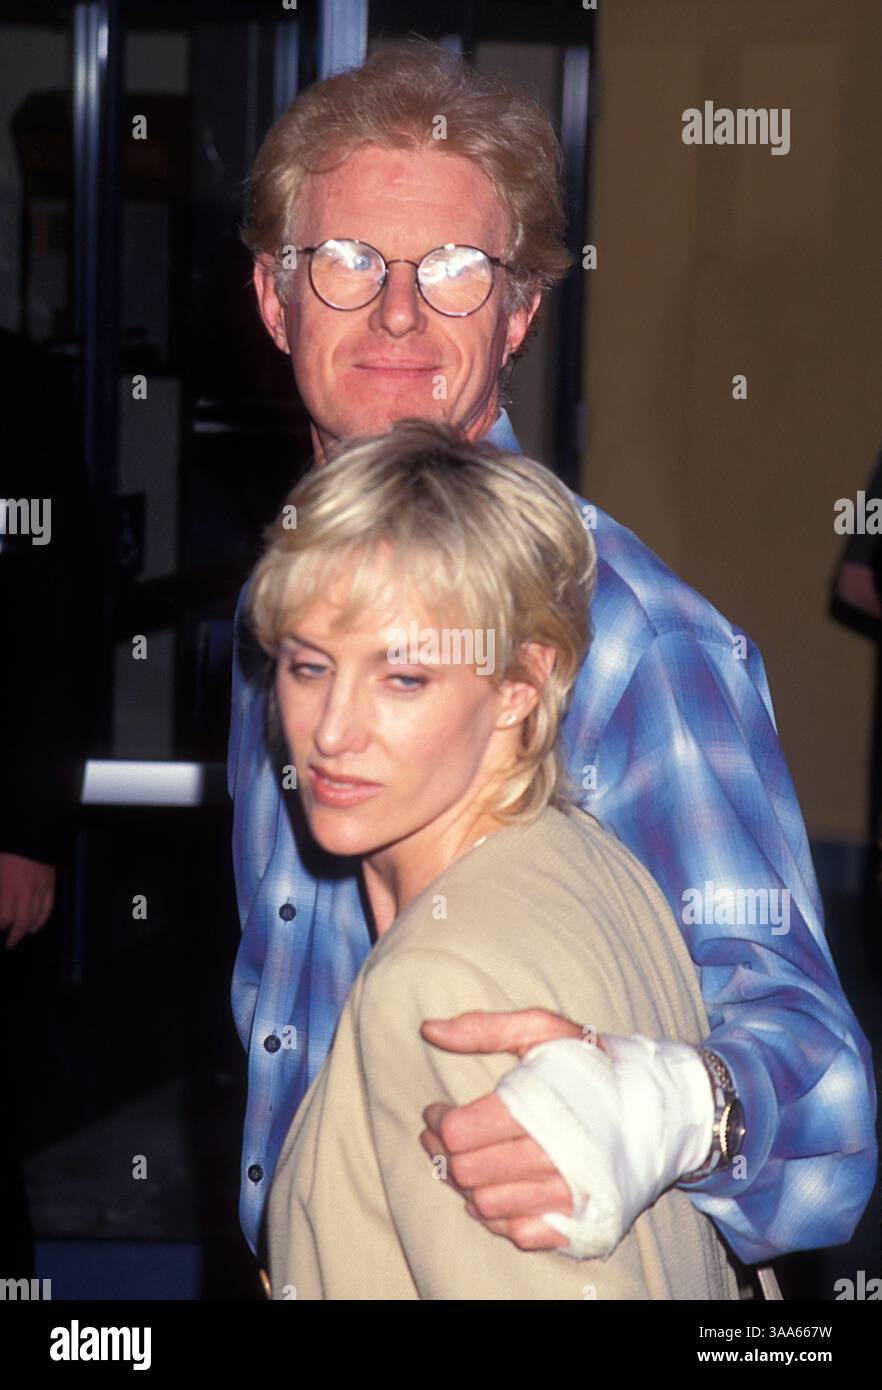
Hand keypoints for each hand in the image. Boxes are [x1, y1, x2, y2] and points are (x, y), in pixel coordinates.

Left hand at [0, 852, 55, 948]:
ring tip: (19, 937)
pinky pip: (48, 907)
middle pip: (20, 922)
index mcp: (8, 887)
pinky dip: (41, 919)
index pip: (3, 917)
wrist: (32, 831)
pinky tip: (35, 926)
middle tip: (8, 944)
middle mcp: (25, 891)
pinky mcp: (50, 883)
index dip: (0, 925)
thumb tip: (0, 902)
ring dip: (26, 930)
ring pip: (35, 917)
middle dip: (13, 936)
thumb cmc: (9, 849)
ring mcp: (40, 888)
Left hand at [419, 1008, 603, 1250]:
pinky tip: (497, 1190)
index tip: (436, 1110)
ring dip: (466, 1185)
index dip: (438, 1121)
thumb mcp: (543, 1031)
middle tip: (441, 1136)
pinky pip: (520, 1234)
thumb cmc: (594, 1064)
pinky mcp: (581, 1221)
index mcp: (539, 1107)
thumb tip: (428, 1030)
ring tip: (466, 1161)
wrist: (661, 1106)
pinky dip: (499, 1217)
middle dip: (444, 1153)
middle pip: (467, 1171)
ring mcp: (568, 1193)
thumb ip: (484, 1029)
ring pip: (486, 1205)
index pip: (460, 1133)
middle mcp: (554, 1156)